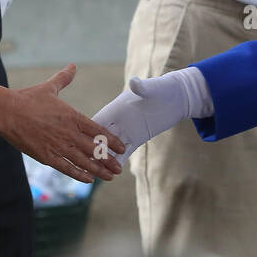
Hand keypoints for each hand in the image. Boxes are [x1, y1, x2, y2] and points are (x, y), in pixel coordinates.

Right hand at [1, 64, 124, 183]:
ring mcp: (58, 146)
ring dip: (98, 170)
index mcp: (72, 116)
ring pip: (84, 162)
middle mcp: (69, 133)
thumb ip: (64, 78)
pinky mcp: (46, 156)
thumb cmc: (28, 99)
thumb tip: (72, 66)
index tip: (121, 149)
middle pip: (95, 150)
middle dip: (108, 160)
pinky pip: (66, 168)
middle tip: (118, 169)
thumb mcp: (50, 88)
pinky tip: (88, 180)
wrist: (7, 112)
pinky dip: (79, 175)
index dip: (112, 141)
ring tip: (109, 177)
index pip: (99, 131)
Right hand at [92, 68, 212, 165]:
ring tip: (94, 174)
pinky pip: (124, 154)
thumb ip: (141, 88)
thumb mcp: (152, 89)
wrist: (176, 97)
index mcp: (116, 108)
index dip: (89, 134)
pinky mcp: (136, 138)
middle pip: (100, 138)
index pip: (98, 122)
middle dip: (93, 152)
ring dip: (103, 160)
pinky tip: (111, 174)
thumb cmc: (162, 89)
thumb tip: (134, 82)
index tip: (80, 144)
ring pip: (110, 148)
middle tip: (84, 166)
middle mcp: (118, 121)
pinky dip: (117, 163)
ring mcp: (126, 131)